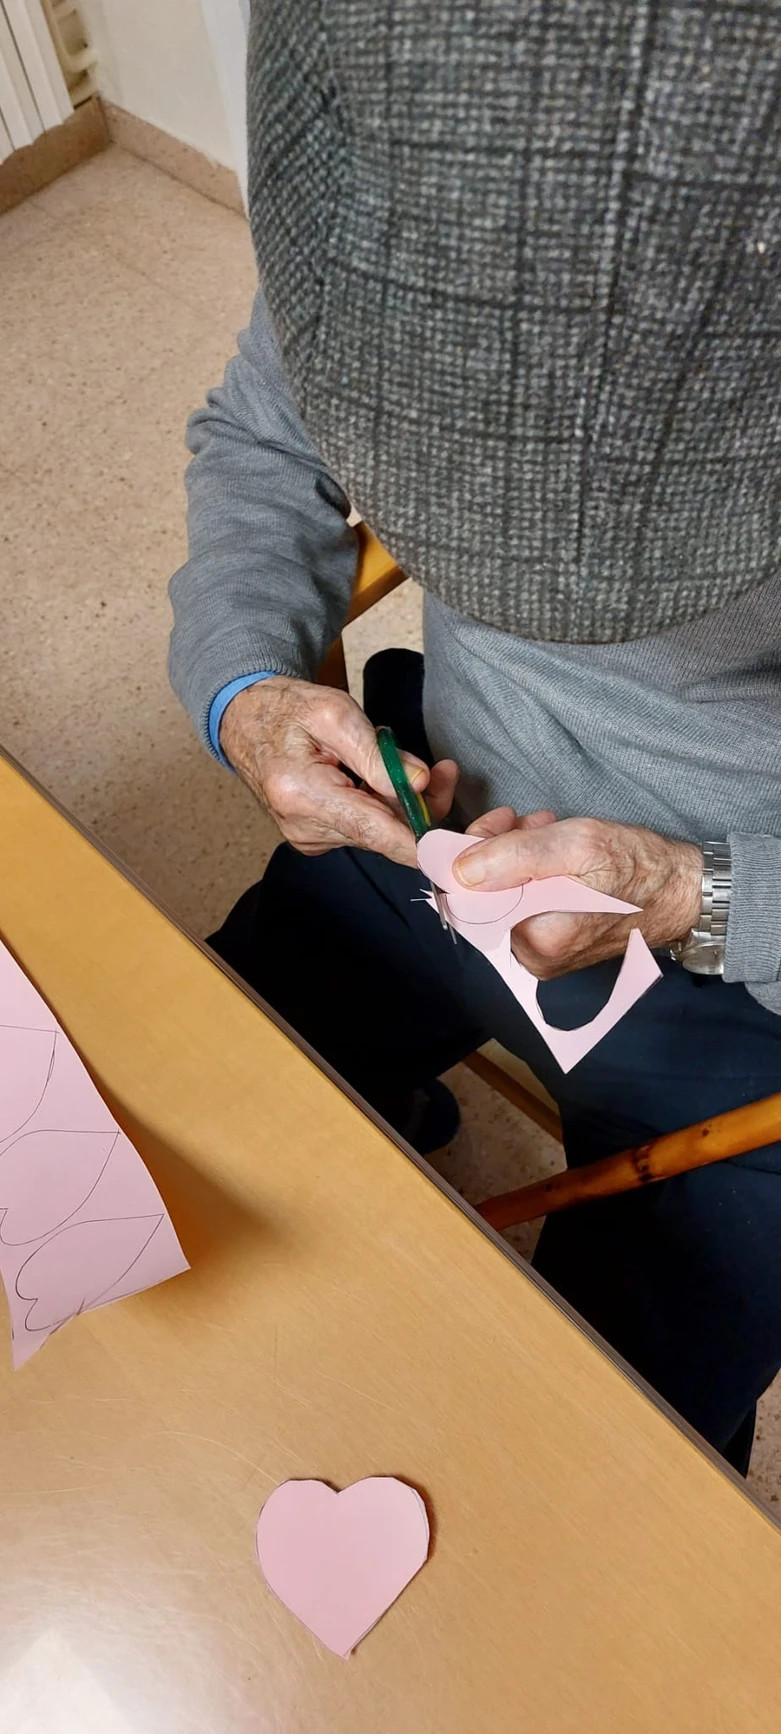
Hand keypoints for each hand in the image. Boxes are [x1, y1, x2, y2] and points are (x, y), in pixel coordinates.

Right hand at [220, 676, 457, 864]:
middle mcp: (303, 827)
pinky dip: (381, 808)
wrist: (244, 720)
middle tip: (444, 772)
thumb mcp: (335, 713)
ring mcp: (308, 837)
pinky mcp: (315, 838)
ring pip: (377, 833)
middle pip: (382, 834)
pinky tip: (380, 782)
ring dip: (401, 805)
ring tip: (409, 766)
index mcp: (302, 794)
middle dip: (419, 808)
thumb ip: (378, 753)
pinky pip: (363, 829)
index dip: (420, 843)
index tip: (455, 848)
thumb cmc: (286, 710)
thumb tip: (419, 783)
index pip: (373, 832)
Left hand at [453, 809, 701, 977]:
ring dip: (516, 855)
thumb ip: (513, 856)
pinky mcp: (555, 945)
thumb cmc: (639, 867)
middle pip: (485, 896)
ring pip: (504, 895)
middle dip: (498, 849)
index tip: (500, 822)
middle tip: (527, 820)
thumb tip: (458, 869)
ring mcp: (544, 955)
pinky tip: (553, 850)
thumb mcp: (576, 845)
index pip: (470, 897)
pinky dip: (531, 872)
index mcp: (537, 939)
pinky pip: (524, 904)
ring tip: (546, 828)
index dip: (474, 852)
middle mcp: (534, 957)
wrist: (683, 891)